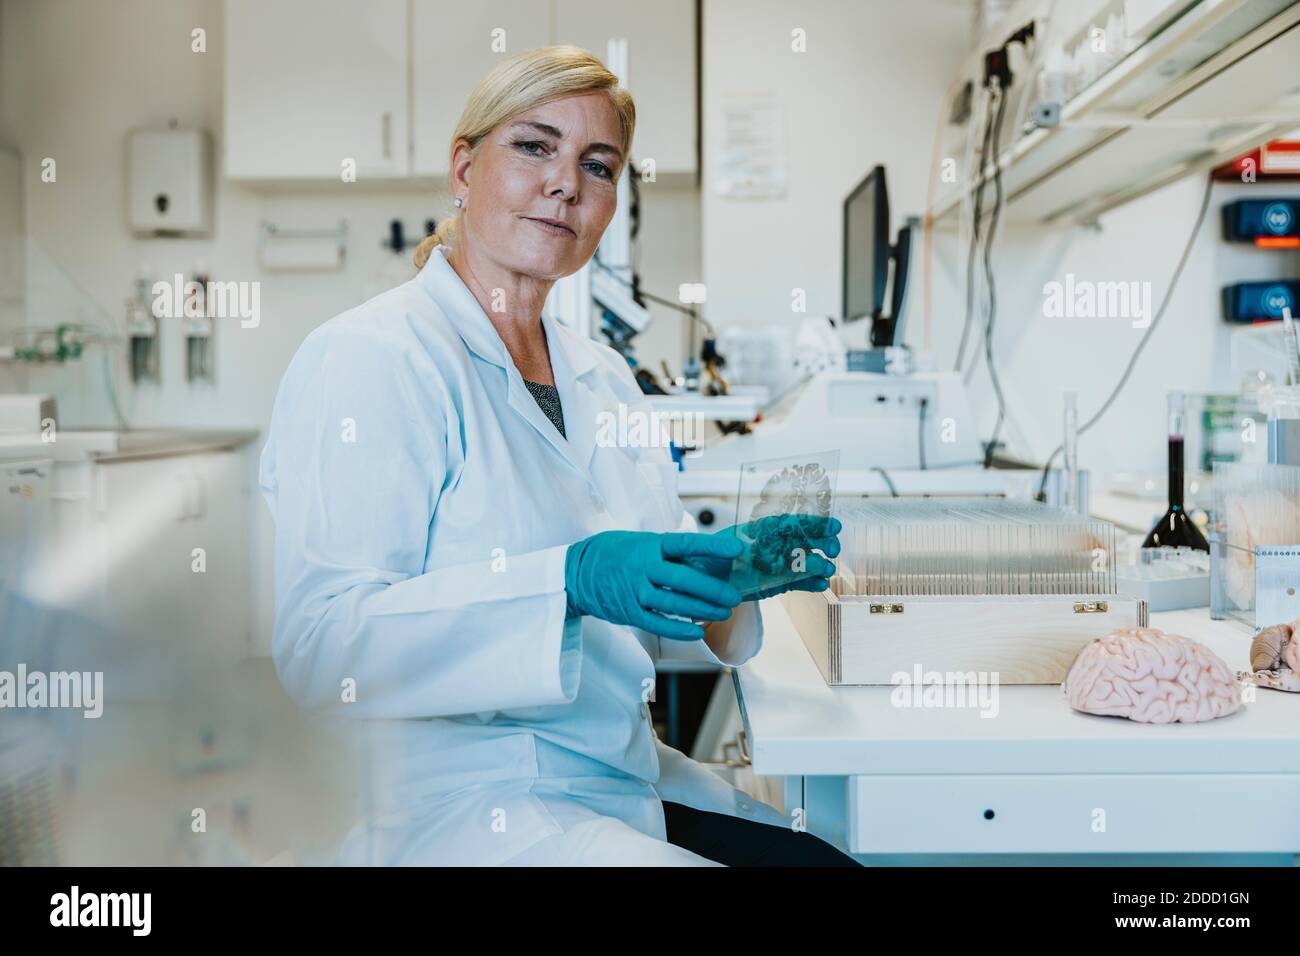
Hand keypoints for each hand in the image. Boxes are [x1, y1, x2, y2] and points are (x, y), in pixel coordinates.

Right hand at [564, 531, 744, 639]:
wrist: (576, 573)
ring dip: (702, 610)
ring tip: (722, 613)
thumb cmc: (613, 553)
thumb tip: (703, 562)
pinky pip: (658, 623)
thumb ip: (668, 553)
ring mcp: (635, 592)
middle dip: (713, 590)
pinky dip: (679, 629)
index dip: (712, 548)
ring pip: (675, 604)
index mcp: (649, 545)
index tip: (736, 551)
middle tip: (734, 597)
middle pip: (684, 580)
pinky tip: (697, 631)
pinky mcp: (629, 612)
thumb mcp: (640, 542)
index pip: (686, 544)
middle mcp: (643, 567)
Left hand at [688, 514, 840, 600]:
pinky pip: (797, 582)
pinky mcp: (776, 583)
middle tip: (833, 548)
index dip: (812, 523)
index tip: (832, 524)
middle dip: (821, 542)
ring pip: (803, 562)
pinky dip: (810, 583)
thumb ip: (729, 547)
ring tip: (827, 570)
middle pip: (802, 540)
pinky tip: (821, 584)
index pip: (790, 523)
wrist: (701, 581)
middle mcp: (772, 544)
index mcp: (760, 529)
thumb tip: (741, 549)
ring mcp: (776, 564)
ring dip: (818, 565)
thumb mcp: (714, 548)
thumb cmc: (706, 558)